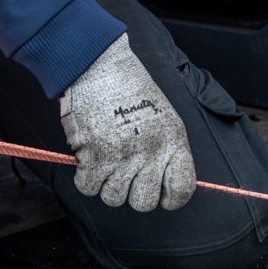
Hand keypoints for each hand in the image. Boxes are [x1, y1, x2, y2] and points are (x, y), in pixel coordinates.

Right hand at [58, 35, 196, 210]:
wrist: (99, 65)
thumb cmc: (129, 89)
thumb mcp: (163, 116)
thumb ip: (166, 150)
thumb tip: (164, 183)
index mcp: (173, 141)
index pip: (182, 189)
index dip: (170, 198)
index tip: (160, 193)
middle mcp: (151, 152)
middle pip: (144, 202)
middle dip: (131, 192)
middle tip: (123, 172)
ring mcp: (123, 156)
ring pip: (113, 198)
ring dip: (106, 183)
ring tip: (105, 157)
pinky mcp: (94, 155)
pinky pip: (88, 188)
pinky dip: (85, 177)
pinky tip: (88, 156)